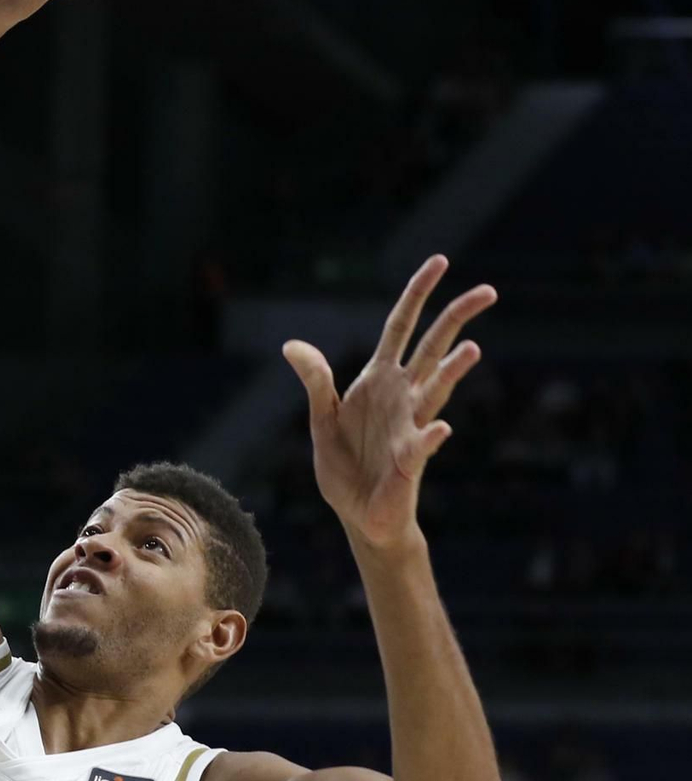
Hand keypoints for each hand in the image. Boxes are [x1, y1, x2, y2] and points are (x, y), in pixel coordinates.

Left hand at [284, 256, 496, 551]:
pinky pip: (423, 445)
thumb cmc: (346, 469)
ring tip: (472, 350)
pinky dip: (430, 438)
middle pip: (433, 347)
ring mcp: (412, 426)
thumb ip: (316, 382)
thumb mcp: (322, 421)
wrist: (358, 517)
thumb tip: (292, 345)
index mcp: (379, 382)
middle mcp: (403, 397)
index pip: (402, 327)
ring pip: (437, 390)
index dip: (418, 294)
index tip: (440, 262)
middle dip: (458, 318)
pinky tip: (440, 430)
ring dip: (453, 371)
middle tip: (488, 291)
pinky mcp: (410, 462)